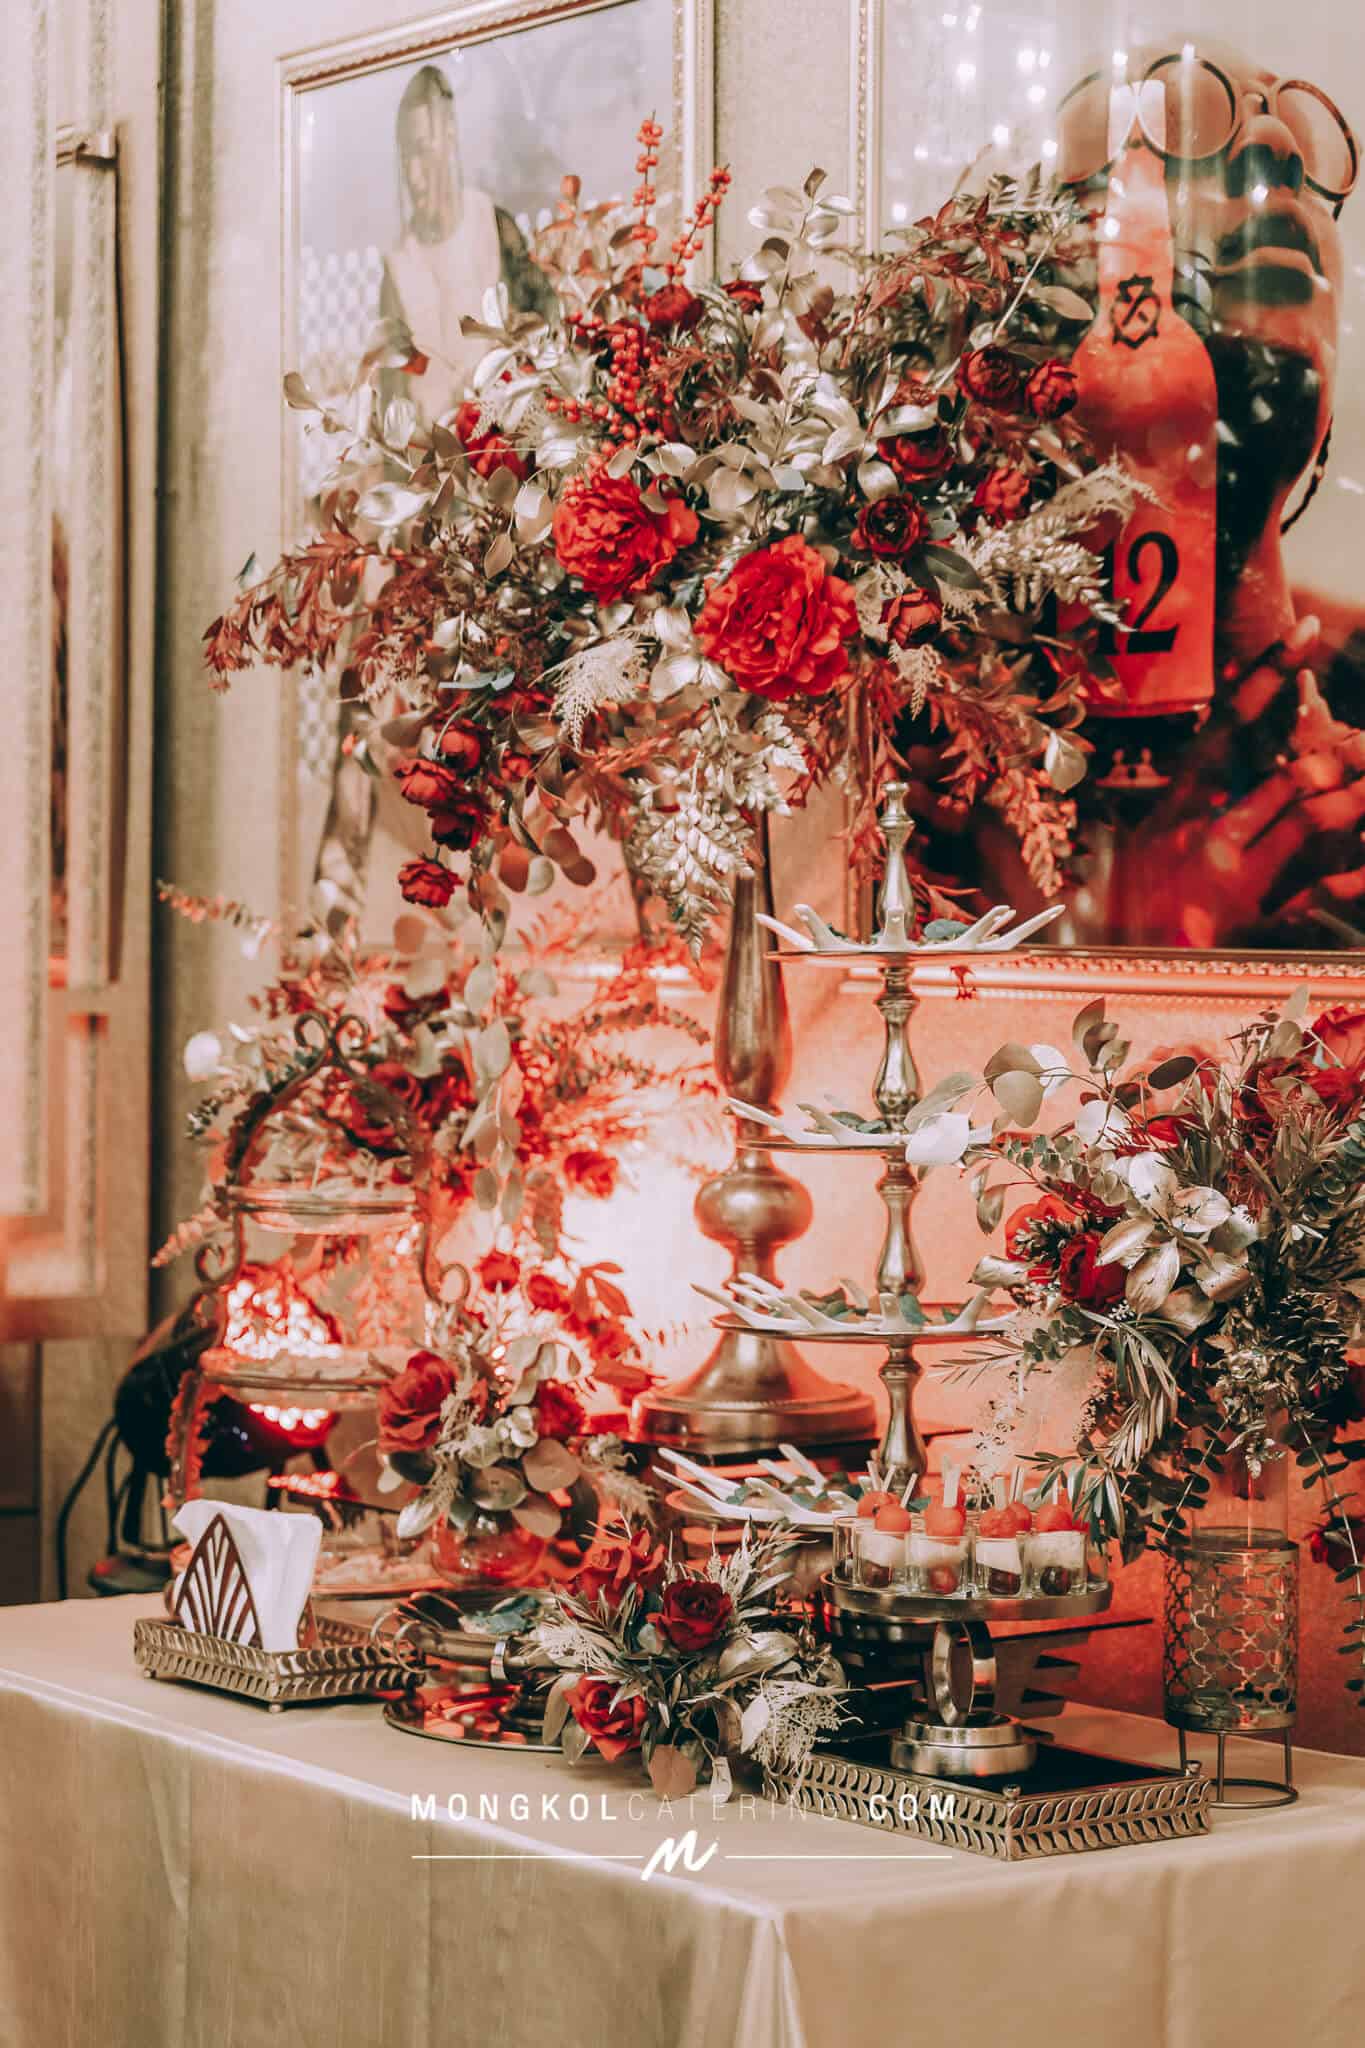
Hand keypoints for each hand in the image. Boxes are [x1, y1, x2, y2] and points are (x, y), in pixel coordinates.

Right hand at [1110, 619, 1364, 945]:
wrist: (1118, 975)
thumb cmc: (1126, 904)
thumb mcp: (1143, 840)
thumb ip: (1189, 797)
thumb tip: (1217, 741)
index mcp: (1179, 803)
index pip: (1227, 723)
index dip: (1269, 674)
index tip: (1307, 629)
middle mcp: (1208, 831)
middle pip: (1293, 771)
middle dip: (1347, 749)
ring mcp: (1235, 874)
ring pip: (1314, 816)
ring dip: (1359, 796)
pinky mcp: (1257, 918)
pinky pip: (1324, 888)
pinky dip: (1357, 873)